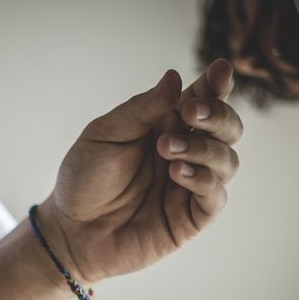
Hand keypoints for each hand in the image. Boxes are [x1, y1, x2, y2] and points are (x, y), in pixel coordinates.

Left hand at [39, 59, 241, 281]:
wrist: (70, 229)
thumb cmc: (84, 178)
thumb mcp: (104, 135)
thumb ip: (140, 109)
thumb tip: (174, 77)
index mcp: (165, 126)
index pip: (202, 100)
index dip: (217, 85)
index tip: (221, 69)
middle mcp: (184, 153)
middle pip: (227, 128)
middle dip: (217, 115)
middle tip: (190, 113)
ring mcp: (189, 186)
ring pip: (228, 160)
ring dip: (204, 148)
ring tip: (167, 149)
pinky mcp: (189, 218)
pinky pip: (215, 197)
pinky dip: (204, 180)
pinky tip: (178, 172)